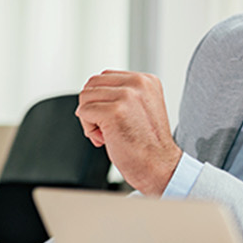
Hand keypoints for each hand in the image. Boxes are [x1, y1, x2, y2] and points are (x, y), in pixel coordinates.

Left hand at [75, 70, 182, 194]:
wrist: (159, 166)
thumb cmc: (148, 144)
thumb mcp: (141, 108)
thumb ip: (122, 94)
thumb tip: (90, 91)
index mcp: (146, 80)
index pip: (105, 77)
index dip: (102, 99)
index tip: (115, 118)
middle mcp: (138, 83)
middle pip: (92, 84)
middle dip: (93, 106)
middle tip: (108, 127)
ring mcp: (126, 96)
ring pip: (85, 97)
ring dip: (90, 119)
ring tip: (108, 133)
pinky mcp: (114, 111)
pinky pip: (83, 112)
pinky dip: (89, 129)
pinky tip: (106, 139)